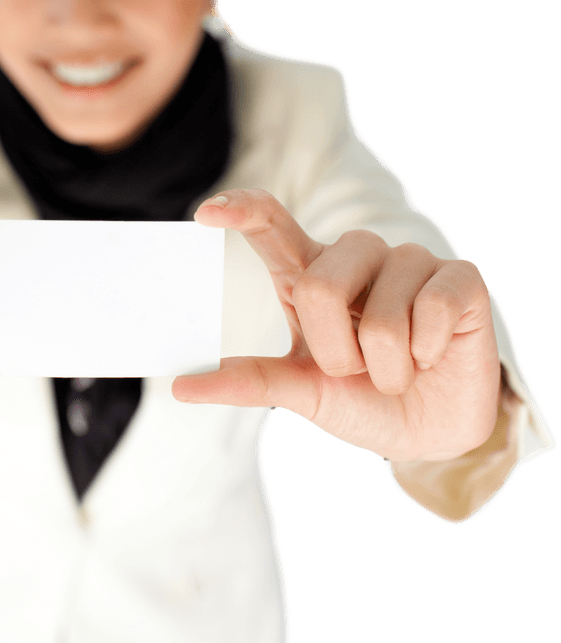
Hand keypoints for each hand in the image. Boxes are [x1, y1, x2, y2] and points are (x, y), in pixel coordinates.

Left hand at [172, 190, 500, 461]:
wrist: (432, 433)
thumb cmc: (361, 399)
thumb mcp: (302, 391)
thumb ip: (250, 381)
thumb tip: (182, 386)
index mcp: (311, 273)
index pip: (273, 225)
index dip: (244, 210)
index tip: (207, 213)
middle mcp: (357, 255)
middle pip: (320, 286)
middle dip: (336, 353)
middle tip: (358, 369)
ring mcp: (410, 260)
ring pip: (378, 315)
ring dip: (384, 366)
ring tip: (398, 368)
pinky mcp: (460, 276)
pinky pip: (431, 311)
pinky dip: (427, 354)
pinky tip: (434, 356)